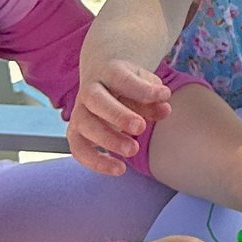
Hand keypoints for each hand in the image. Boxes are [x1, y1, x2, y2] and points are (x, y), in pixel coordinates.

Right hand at [68, 59, 171, 175]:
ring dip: (108, 140)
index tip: (164, 96)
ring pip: (85, 126)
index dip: (141, 89)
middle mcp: (89, 91)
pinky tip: (118, 169)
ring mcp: (80, 111)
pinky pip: (78, 148)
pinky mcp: (76, 132)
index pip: (121, 79)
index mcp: (108, 72)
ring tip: (133, 150)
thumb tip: (165, 109)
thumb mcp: (145, 83)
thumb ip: (154, 98)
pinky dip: (96, 161)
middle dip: (118, 115)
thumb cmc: (129, 83)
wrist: (101, 77)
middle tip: (140, 128)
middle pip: (96, 100)